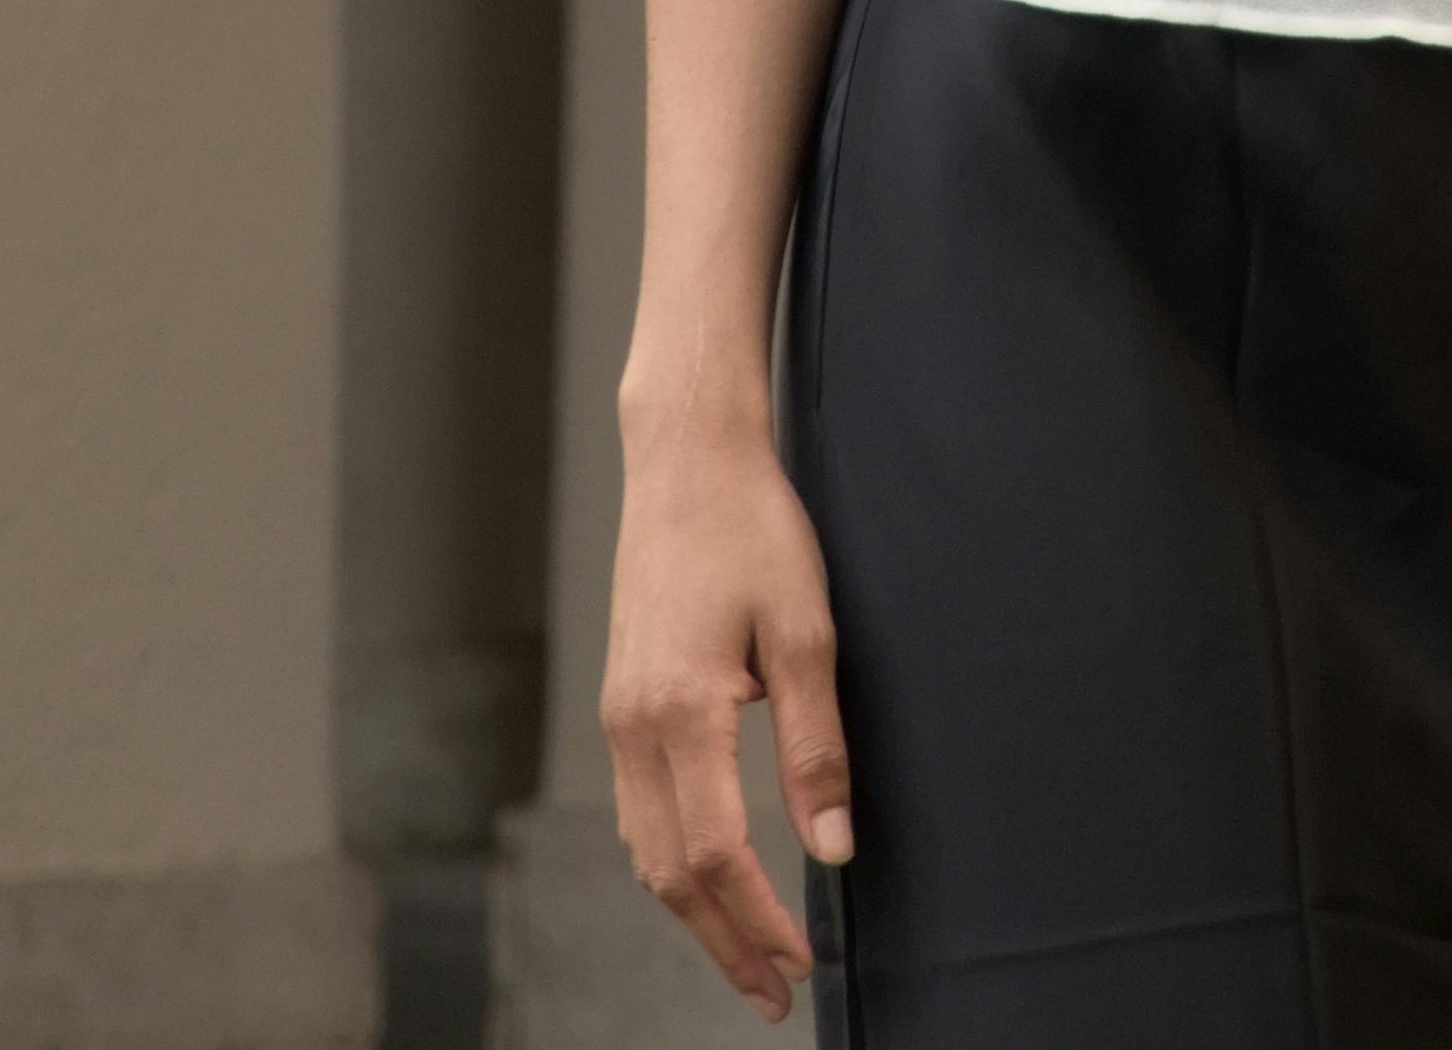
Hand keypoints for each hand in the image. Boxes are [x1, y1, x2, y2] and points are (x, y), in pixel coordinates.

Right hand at [599, 417, 853, 1023]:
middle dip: (723, 941)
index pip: (718, 856)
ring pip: (645, 849)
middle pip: (671, 873)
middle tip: (773, 993)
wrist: (686, 457)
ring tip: (747, 950)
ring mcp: (619, 715)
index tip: (801, 964)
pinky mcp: (621, 700)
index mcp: (682, 712)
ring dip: (694, 910)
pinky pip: (636, 809)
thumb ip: (816, 745)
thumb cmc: (753, 526)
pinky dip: (670, 859)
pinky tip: (705, 873)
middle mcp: (634, 726)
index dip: (759, 921)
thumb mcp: (807, 627)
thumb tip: (832, 849)